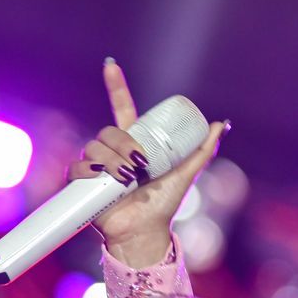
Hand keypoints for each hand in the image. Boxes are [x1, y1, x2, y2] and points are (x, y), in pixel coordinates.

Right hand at [69, 58, 226, 265]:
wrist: (144, 232)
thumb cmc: (163, 205)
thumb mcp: (185, 174)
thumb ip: (201, 150)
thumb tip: (220, 125)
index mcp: (133, 143)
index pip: (122, 108)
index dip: (116, 86)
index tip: (111, 65)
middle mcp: (112, 151)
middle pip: (108, 131)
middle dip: (124, 145)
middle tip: (139, 165)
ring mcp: (95, 165)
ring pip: (93, 147)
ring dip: (111, 161)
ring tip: (127, 178)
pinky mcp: (81, 183)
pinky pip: (77, 168)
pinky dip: (89, 172)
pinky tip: (103, 180)